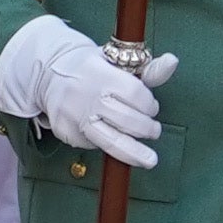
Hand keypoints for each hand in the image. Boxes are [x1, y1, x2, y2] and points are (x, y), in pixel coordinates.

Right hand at [0, 15, 167, 166]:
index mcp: (100, 72)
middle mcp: (85, 93)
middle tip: (153, 130)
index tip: (151, 107)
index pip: (134, 94)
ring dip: (134, 152)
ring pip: (110, 141)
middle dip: (146, 129)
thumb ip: (148, 70)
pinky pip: (92, 145)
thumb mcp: (118, 63)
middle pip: (126, 120)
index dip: (149, 105)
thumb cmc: (93, 69)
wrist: (50, 73)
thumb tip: (172, 62)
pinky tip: (110, 137)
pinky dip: (106, 144)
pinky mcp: (65, 131)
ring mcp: (73, 114)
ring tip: (149, 160)